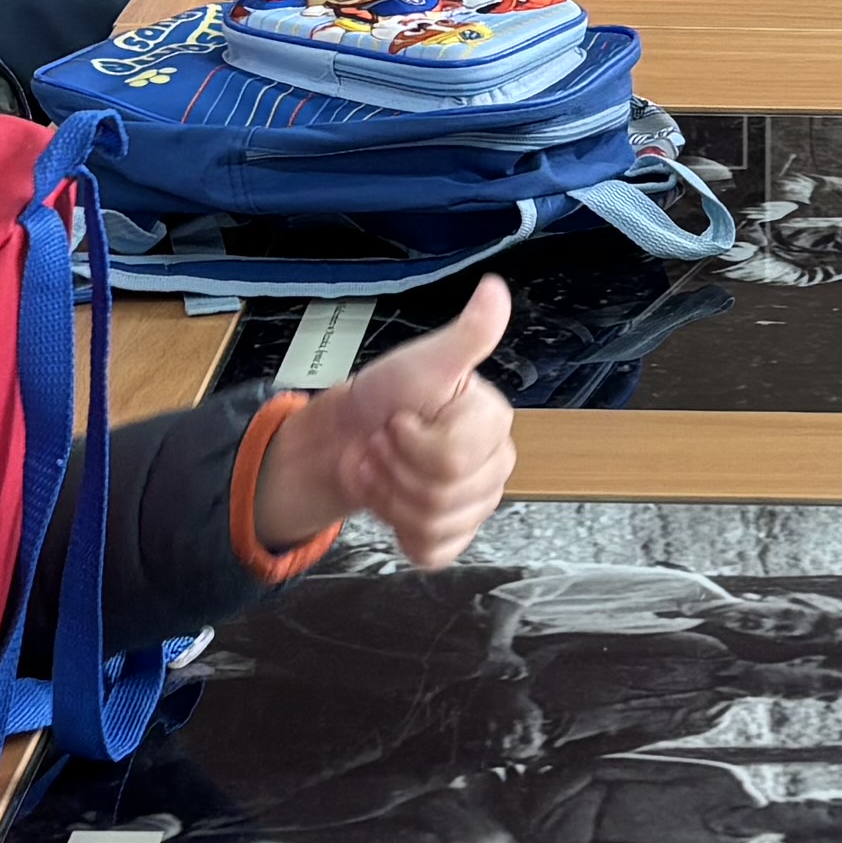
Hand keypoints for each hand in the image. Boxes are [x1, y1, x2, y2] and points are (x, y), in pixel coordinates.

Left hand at [252, 278, 519, 567]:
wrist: (346, 436)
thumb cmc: (383, 396)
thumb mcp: (422, 361)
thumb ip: (467, 335)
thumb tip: (495, 291)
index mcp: (492, 423)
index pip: (453, 456)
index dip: (411, 440)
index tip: (399, 418)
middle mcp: (494, 465)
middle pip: (444, 494)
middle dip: (396, 468)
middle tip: (385, 443)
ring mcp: (476, 504)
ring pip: (435, 523)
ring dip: (390, 495)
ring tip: (383, 468)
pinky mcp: (452, 535)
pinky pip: (435, 552)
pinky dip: (400, 530)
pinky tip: (393, 502)